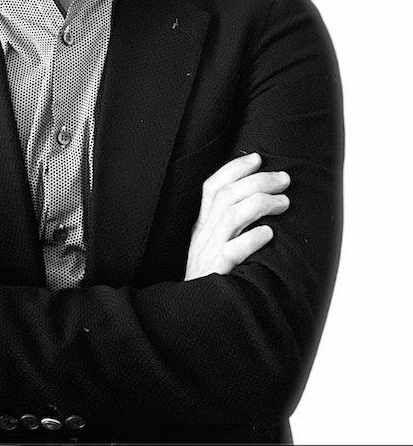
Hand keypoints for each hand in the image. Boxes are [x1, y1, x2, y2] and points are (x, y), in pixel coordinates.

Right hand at [185, 152, 289, 280]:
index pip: (212, 186)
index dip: (234, 168)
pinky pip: (232, 251)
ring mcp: (208, 253)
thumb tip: (258, 202)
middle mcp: (203, 235)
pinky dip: (251, 239)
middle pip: (227, 195)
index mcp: (202, 226)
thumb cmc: (210, 280)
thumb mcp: (211, 247)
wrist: (191, 317)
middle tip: (284, 179)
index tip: (257, 158)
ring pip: (231, 216)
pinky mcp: (217, 273)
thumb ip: (227, 227)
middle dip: (258, 181)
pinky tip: (269, 233)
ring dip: (261, 203)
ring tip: (284, 202)